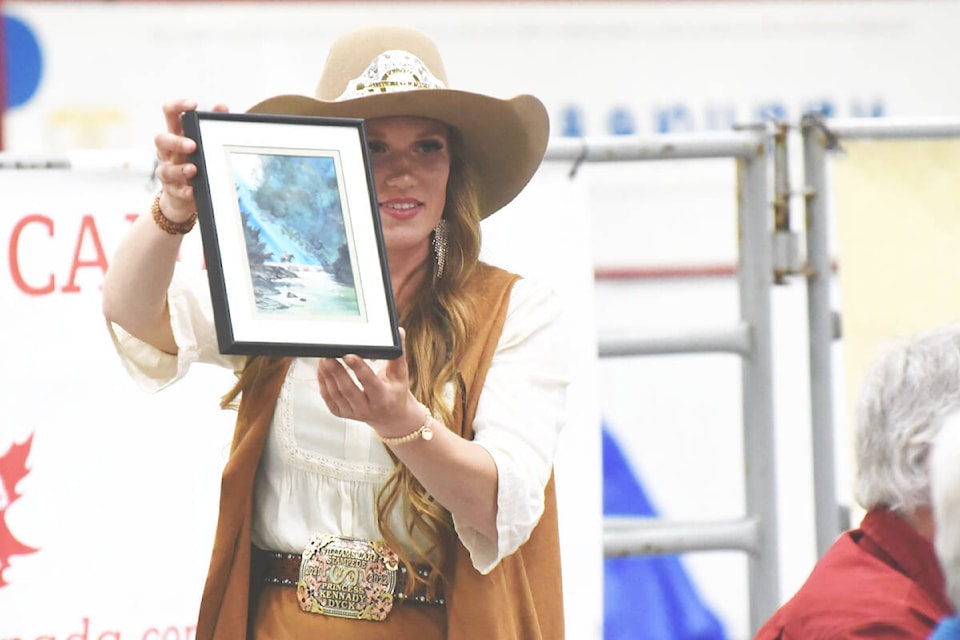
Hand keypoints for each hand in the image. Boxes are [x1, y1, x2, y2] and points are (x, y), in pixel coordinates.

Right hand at [153, 98, 228, 221]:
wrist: (184, 195)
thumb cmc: (196, 161)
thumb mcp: (202, 142)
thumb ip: (211, 125)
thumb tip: (222, 106)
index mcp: (175, 134)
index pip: (170, 113)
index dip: (177, 106)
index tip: (193, 104)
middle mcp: (167, 151)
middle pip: (161, 139)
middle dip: (175, 142)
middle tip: (192, 145)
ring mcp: (167, 170)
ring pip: (165, 168)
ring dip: (179, 169)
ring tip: (193, 169)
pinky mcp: (172, 190)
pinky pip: (174, 190)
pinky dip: (184, 191)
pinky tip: (192, 191)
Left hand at [315, 332, 424, 437]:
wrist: (392, 417)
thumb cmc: (395, 392)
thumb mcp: (400, 375)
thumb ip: (398, 353)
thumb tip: (399, 331)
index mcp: (383, 398)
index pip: (369, 382)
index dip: (358, 368)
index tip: (349, 355)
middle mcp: (367, 408)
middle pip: (348, 389)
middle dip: (336, 371)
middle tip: (328, 355)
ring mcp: (353, 413)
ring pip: (335, 394)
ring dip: (327, 375)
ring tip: (324, 359)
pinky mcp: (342, 413)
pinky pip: (328, 398)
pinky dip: (323, 383)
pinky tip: (322, 370)